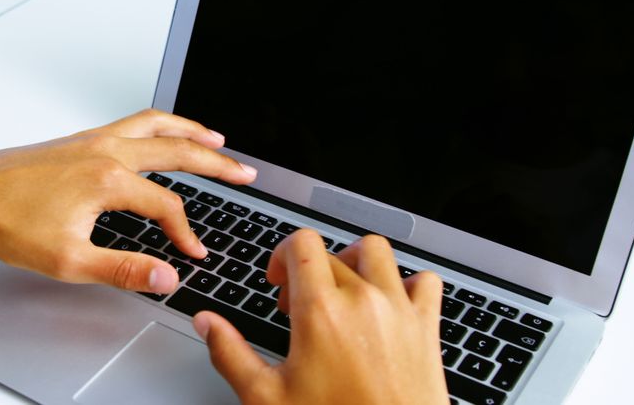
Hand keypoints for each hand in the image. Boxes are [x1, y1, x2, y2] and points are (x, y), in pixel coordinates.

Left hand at [0, 109, 255, 292]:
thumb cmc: (8, 222)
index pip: (167, 206)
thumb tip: (166, 276)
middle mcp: (105, 151)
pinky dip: (159, 125)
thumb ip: (123, 269)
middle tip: (245, 171)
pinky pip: (132, 122)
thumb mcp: (69, 261)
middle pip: (176, 150)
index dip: (186, 234)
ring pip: (155, 124)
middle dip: (216, 161)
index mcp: (108, 180)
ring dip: (190, 130)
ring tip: (214, 138)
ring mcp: (92, 139)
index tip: (193, 254)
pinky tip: (160, 135)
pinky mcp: (79, 138)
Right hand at [193, 230, 446, 404]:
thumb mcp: (267, 397)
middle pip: (331, 254)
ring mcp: (399, 310)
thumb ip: (230, 354)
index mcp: (320, 311)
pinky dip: (407, 283)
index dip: (282, 255)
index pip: (301, 243)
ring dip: (355, 263)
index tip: (278, 281)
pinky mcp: (427, 327)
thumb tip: (207, 322)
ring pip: (376, 252)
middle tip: (299, 309)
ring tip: (342, 290)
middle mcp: (362, 300)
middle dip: (309, 272)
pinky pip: (424, 280)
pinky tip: (389, 304)